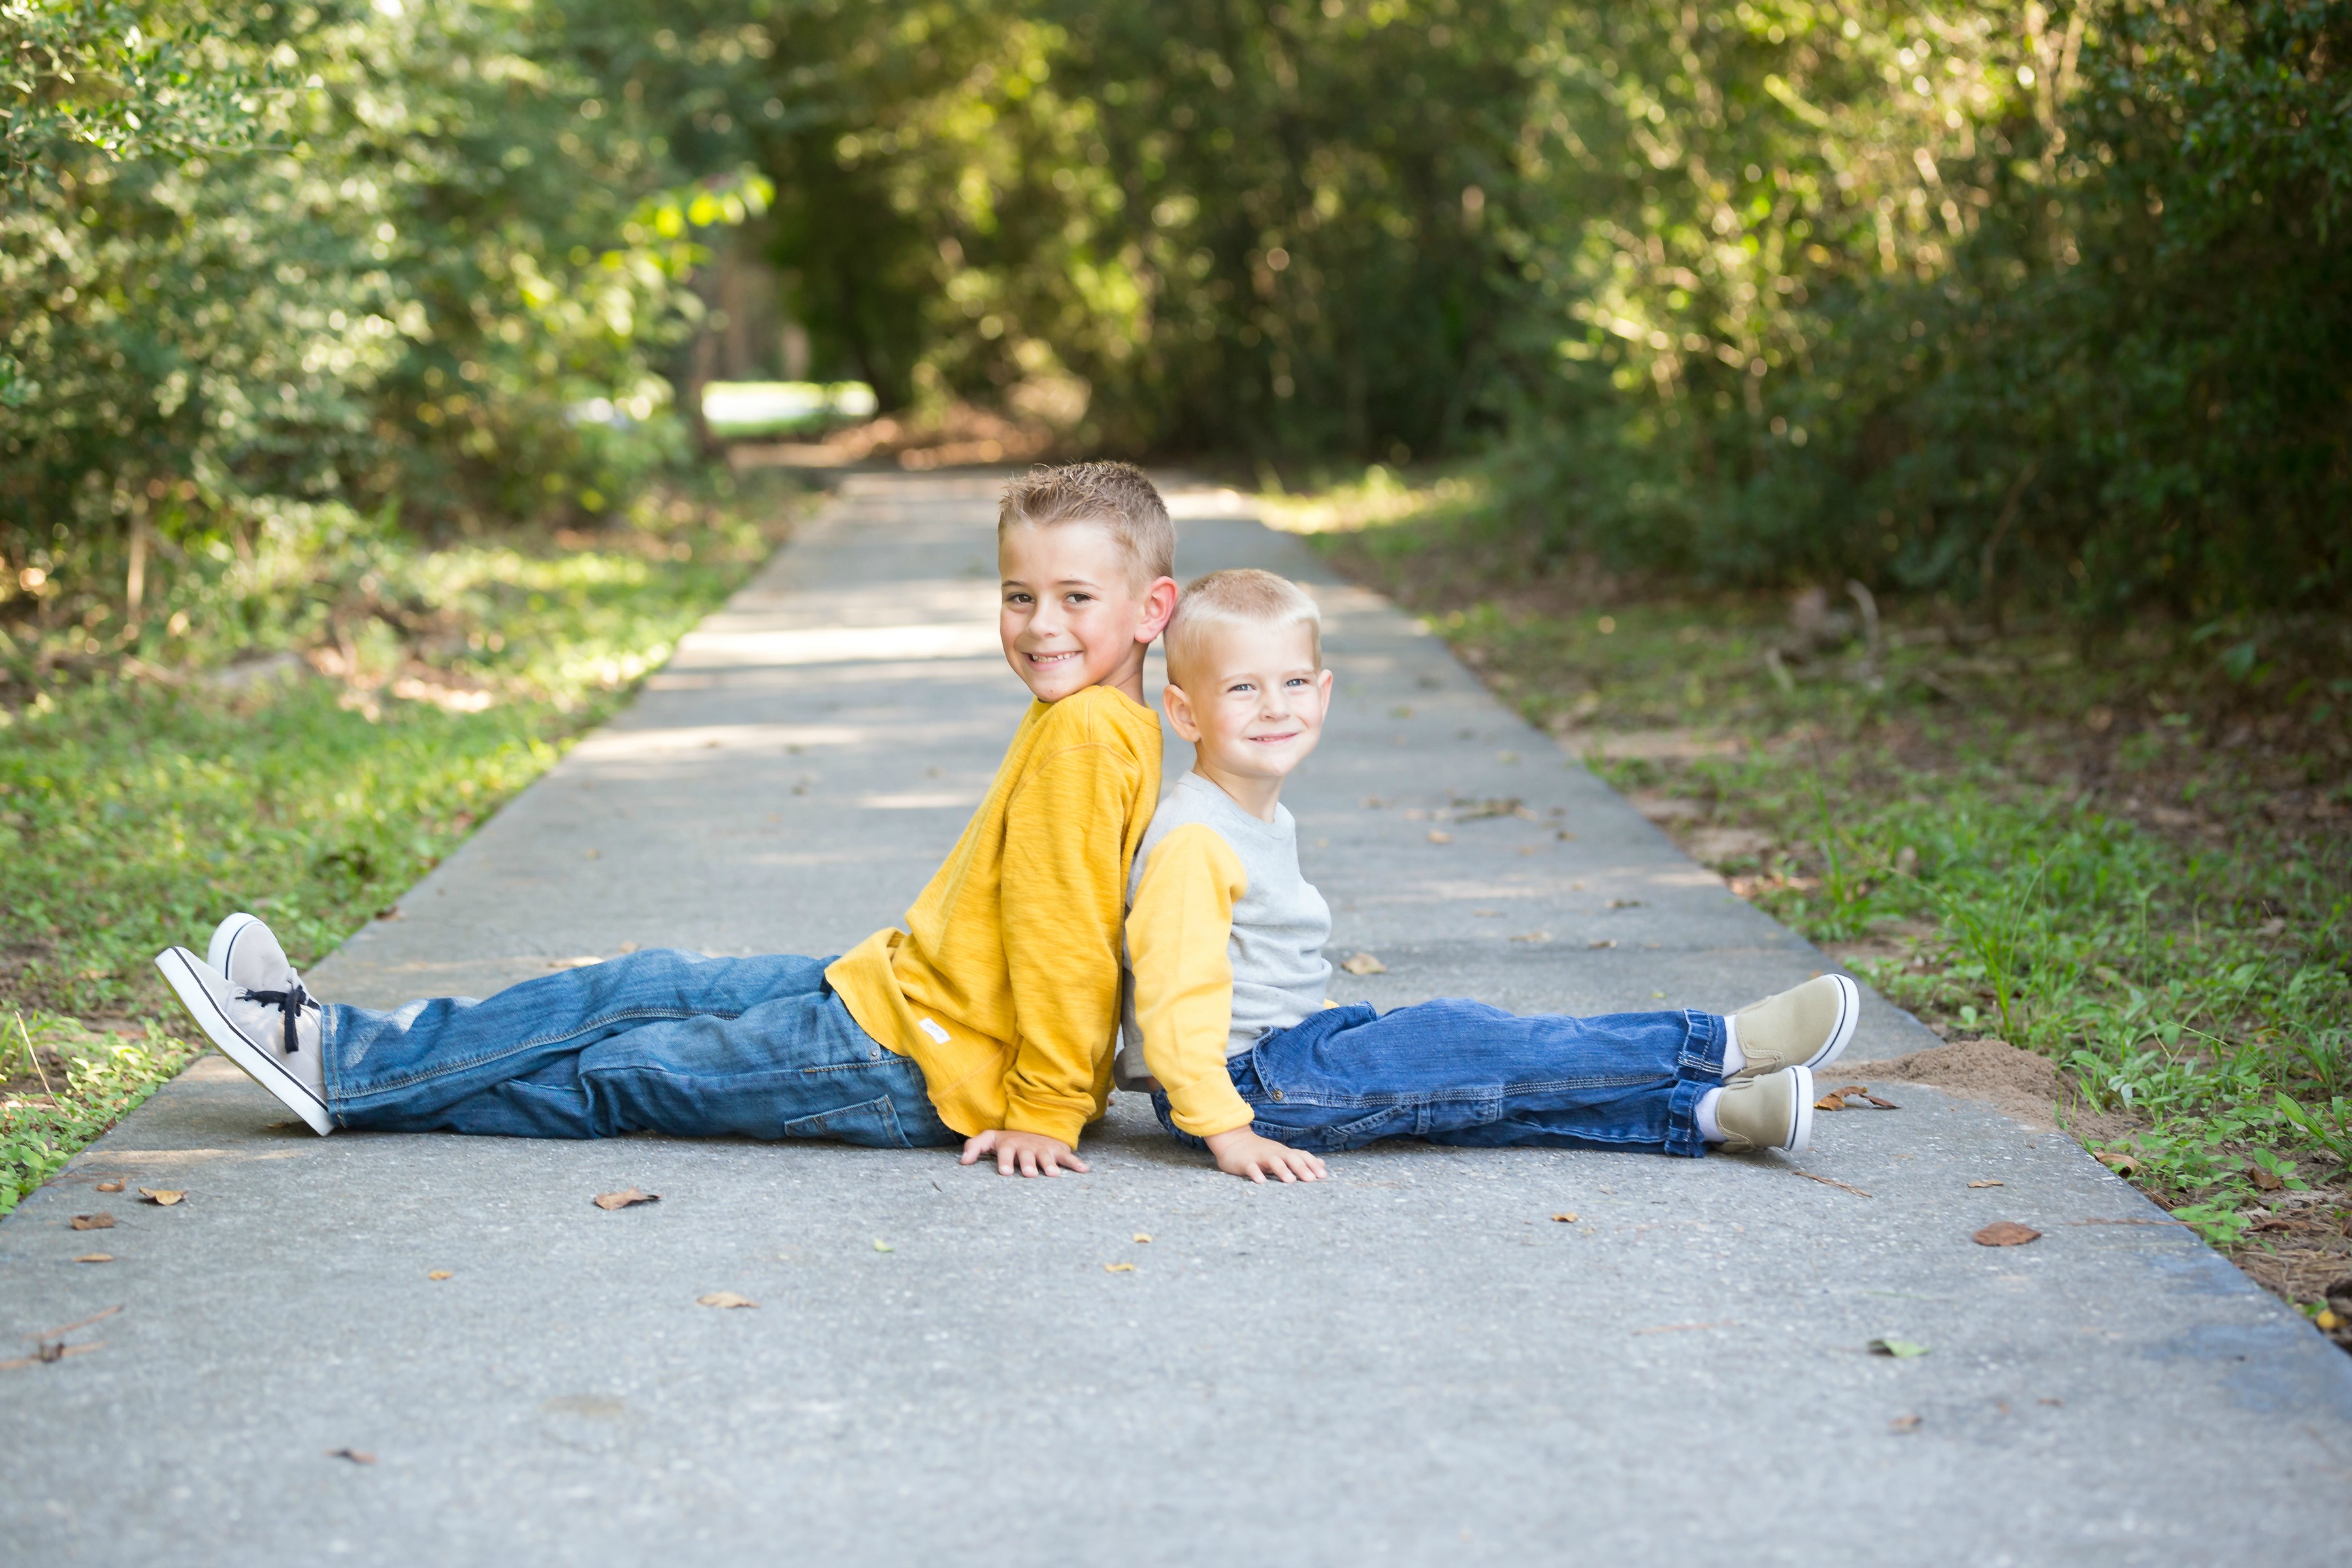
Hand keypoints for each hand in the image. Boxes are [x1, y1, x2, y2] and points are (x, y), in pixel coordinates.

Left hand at [960, 1128, 1089, 1177]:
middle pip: (1027, 1155)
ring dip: (1050, 1165)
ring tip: (1053, 1175)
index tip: (1005, 1172)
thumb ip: (974, 1147)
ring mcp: (1043, 1149)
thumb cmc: (1009, 1140)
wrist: (1034, 1128)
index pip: (1005, 1152)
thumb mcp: (990, 1139)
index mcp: (1010, 1145)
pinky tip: (1084, 1170)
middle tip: (1029, 1174)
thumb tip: (963, 1161)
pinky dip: (1076, 1163)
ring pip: (1047, 1157)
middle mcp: (1027, 1147)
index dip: (1005, 1161)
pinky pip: (1068, 1157)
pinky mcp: (1058, 1151)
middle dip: (1029, 1164)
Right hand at [1203, 1127, 1326, 1183]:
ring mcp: (1259, 1157)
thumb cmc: (1261, 1152)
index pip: (1302, 1156)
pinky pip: (1251, 1167)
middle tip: (1311, 1179)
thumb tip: (1322, 1164)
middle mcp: (1274, 1153)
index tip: (1323, 1176)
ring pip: (1272, 1161)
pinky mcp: (1245, 1162)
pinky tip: (1261, 1181)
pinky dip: (1256, 1173)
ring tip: (1290, 1181)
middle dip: (1301, 1168)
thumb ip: (1301, 1159)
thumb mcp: (1282, 1154)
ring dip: (1282, 1170)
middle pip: (1290, 1158)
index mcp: (1284, 1152)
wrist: (1233, 1140)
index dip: (1312, 1165)